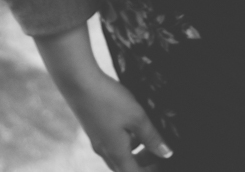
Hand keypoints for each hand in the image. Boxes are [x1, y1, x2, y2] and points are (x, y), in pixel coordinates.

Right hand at [35, 26, 172, 171]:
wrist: (78, 82)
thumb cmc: (109, 100)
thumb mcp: (137, 117)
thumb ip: (152, 137)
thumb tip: (166, 154)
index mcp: (116, 153)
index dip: (150, 171)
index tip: (162, 163)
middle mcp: (104, 151)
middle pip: (125, 167)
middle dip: (142, 163)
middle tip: (157, 151)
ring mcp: (96, 140)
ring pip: (118, 154)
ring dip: (133, 150)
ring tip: (146, 134)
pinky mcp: (92, 128)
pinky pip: (111, 143)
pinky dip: (124, 140)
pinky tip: (130, 122)